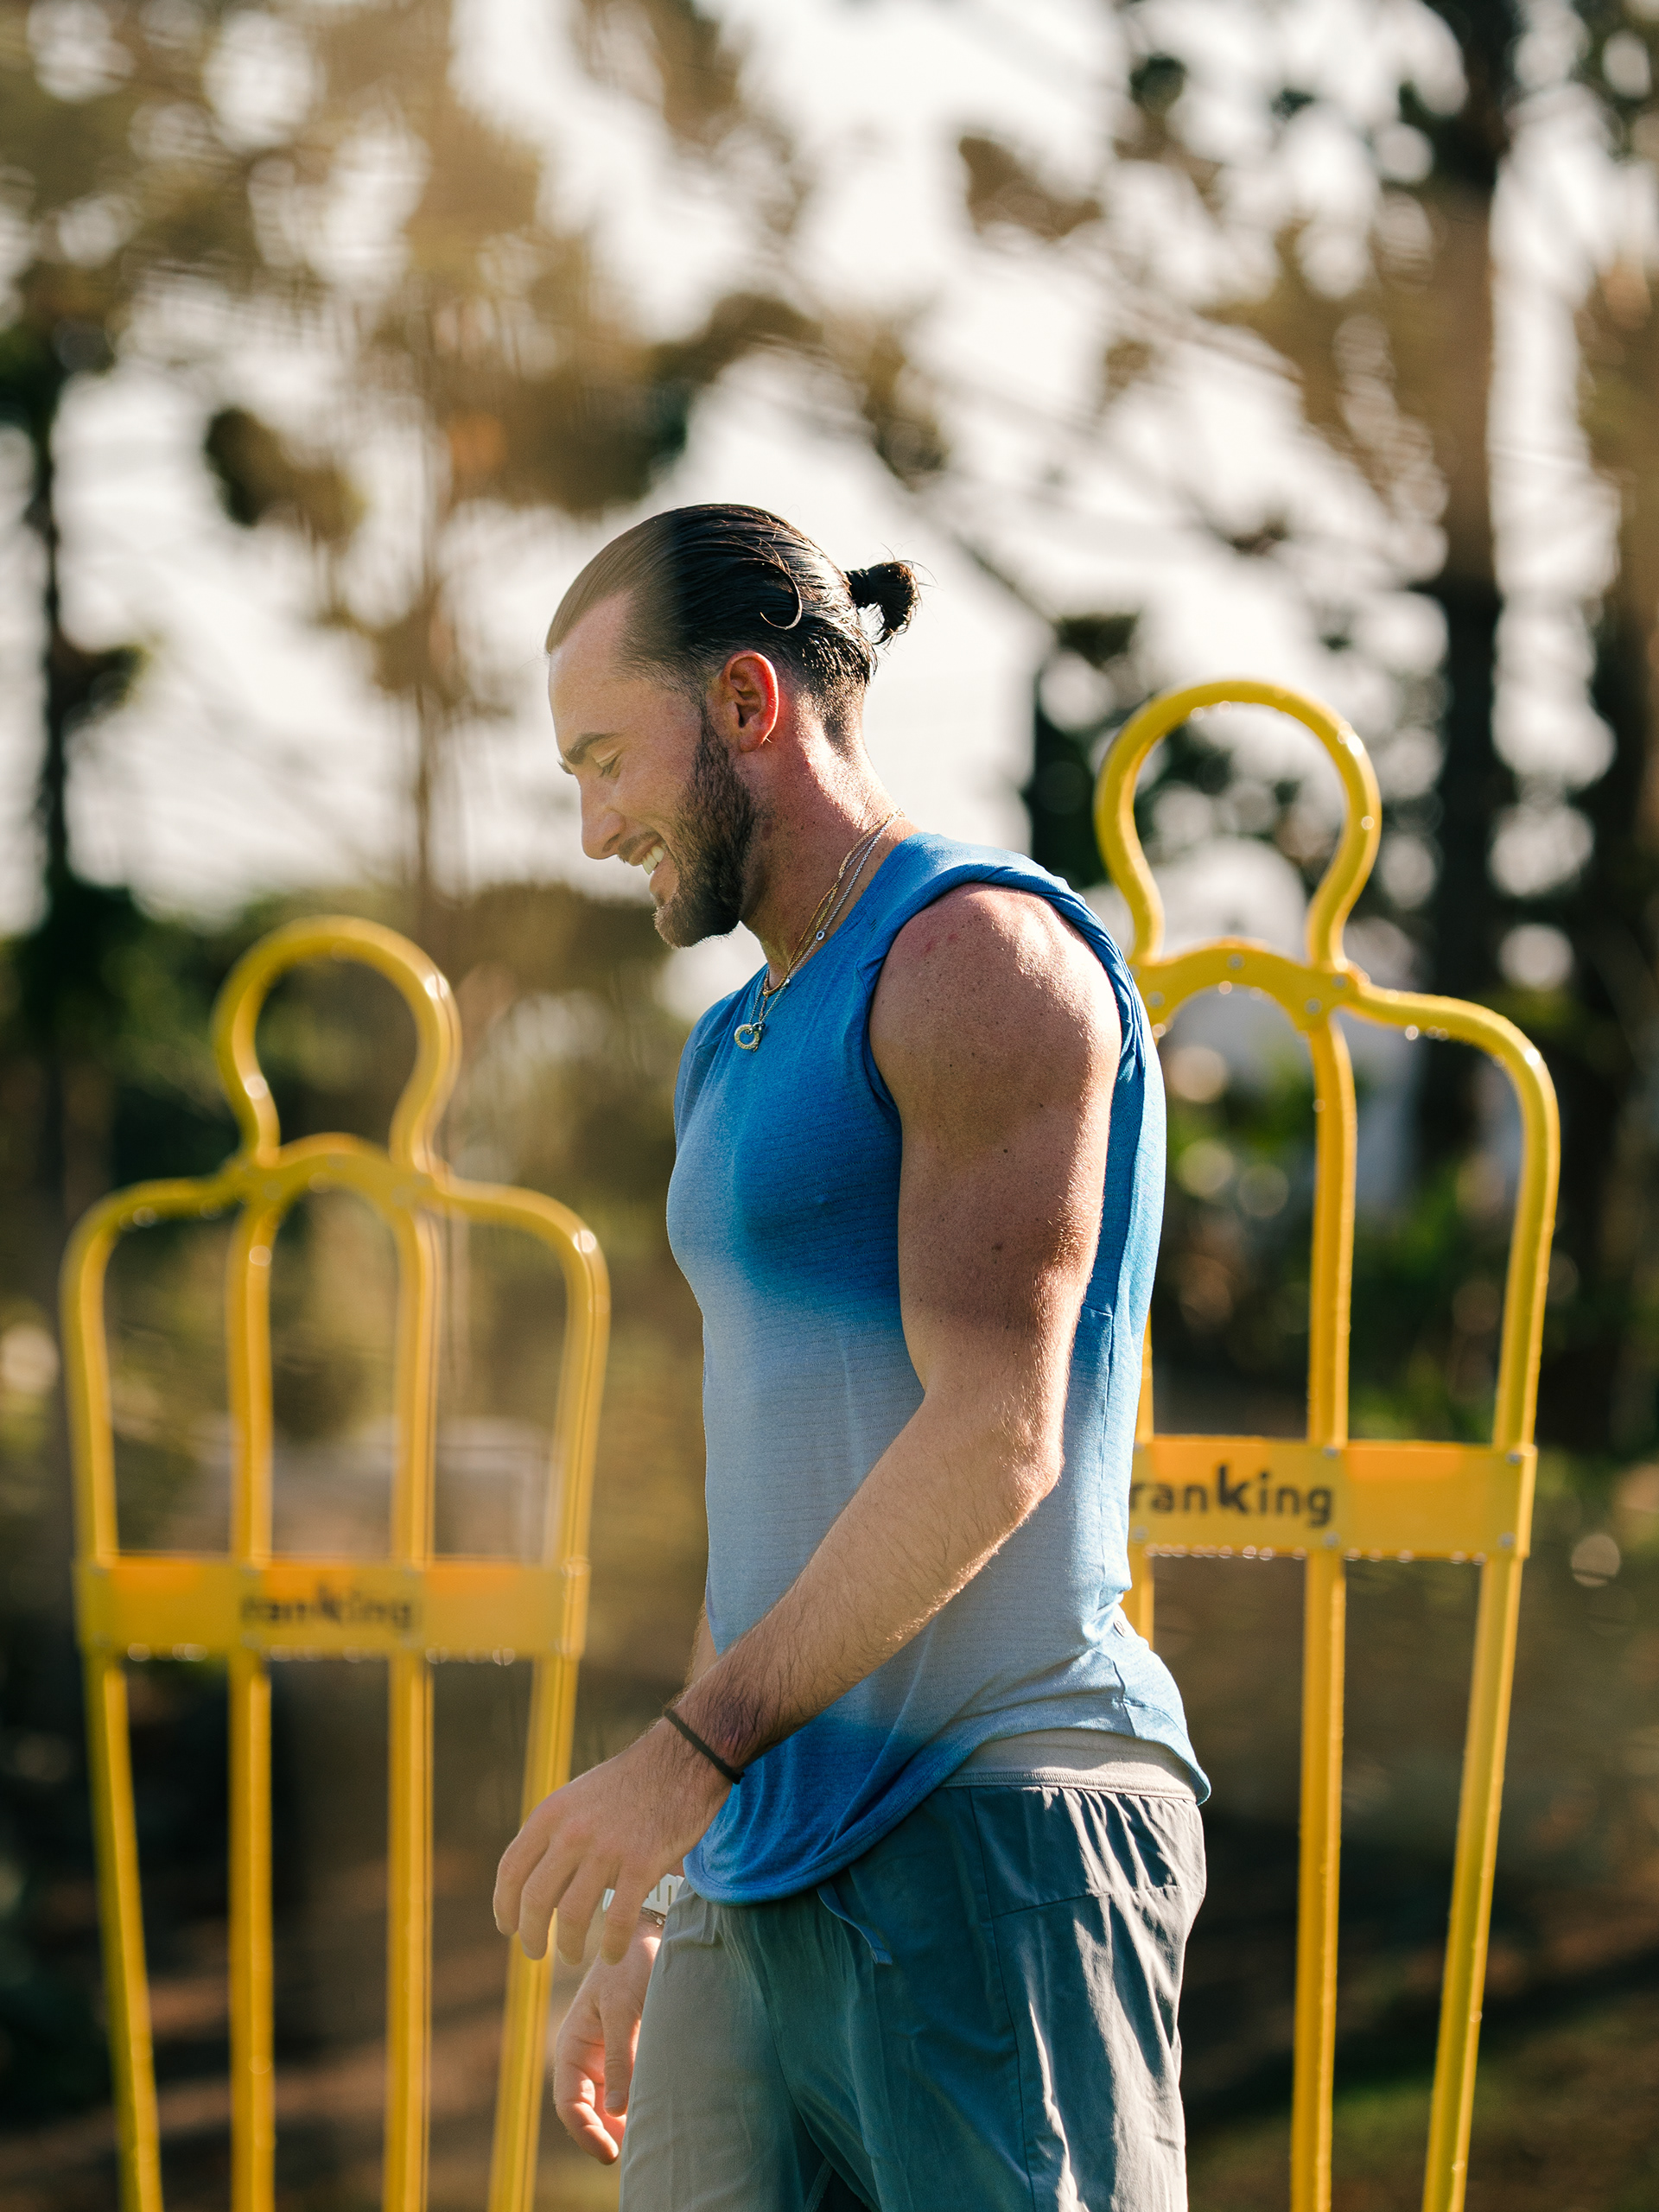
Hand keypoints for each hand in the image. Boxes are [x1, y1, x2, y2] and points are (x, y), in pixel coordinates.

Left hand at [493, 1718, 726, 1963]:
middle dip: (531, 1935)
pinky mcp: (643, 1865)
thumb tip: (535, 1885)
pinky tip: (611, 1954)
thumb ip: (555, 1834)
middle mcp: (572, 1832)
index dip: (503, 1906)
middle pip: (535, 1899)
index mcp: (552, 1813)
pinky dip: (611, 1946)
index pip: (511, 1869)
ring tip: (571, 1957)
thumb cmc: (630, 1783)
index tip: (507, 1928)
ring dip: (567, 1946)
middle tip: (536, 1952)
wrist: (682, 1760)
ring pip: (571, 1916)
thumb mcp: (578, 1798)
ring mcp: (607, 1849)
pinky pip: (618, 1921)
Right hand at [553, 1921, 660, 2163]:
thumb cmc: (632, 1963)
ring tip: (650, 2132)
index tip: (610, 2151)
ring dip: (625, 2122)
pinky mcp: (632, 2052)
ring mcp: (609, 2057)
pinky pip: (631, 2088)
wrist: (654, 1931)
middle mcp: (587, 2057)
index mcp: (573, 2045)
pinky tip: (658, 2110)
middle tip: (637, 2149)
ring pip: (611, 2104)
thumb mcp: (624, 2007)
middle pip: (590, 2111)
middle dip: (607, 2133)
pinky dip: (639, 2103)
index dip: (585, 2132)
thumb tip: (619, 2111)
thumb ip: (622, 2056)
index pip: (569, 2103)